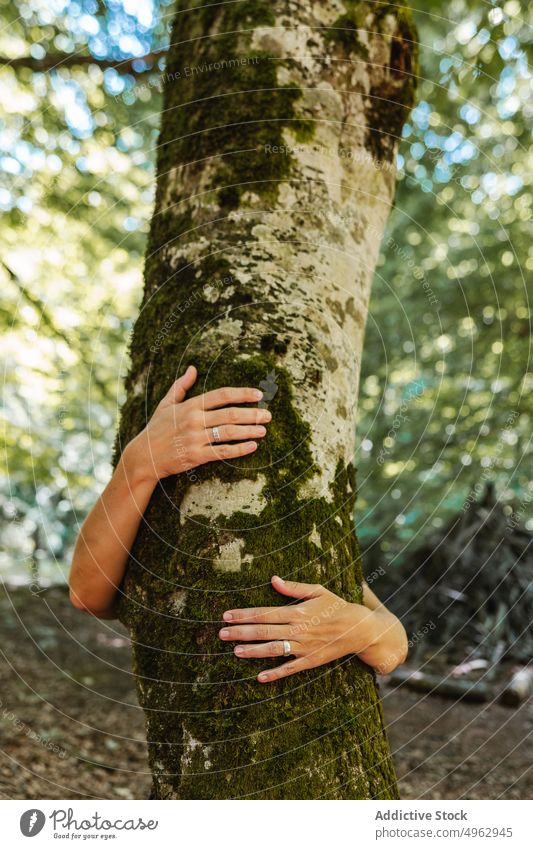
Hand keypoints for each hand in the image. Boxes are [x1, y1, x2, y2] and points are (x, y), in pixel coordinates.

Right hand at [123, 365, 270, 483]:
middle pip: (230, 414)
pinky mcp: (195, 456)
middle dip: (252, 414)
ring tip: (264, 430)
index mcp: (190, 405)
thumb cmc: (156, 429)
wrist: (143, 456)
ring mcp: (195, 438)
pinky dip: (239, 449)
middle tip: (268, 415)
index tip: (258, 394)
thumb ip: (181, 386)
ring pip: (229, 433)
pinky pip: (222, 452)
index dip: (242, 393)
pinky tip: (252, 447)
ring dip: (249, 431)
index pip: (221, 395)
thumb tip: (192, 368)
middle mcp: (194, 420)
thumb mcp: (166, 404)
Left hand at [219, 575, 403, 682]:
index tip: (227, 615)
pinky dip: (275, 674)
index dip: (244, 614)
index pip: (265, 613)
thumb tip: (273, 580)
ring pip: (274, 650)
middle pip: (264, 631)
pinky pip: (290, 669)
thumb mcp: (317, 591)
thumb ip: (293, 588)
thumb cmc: (336, 606)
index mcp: (297, 611)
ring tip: (234, 651)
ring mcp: (304, 647)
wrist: (360, 629)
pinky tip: (260, 677)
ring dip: (253, 651)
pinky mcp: (311, 661)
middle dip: (241, 632)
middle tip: (221, 633)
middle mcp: (298, 630)